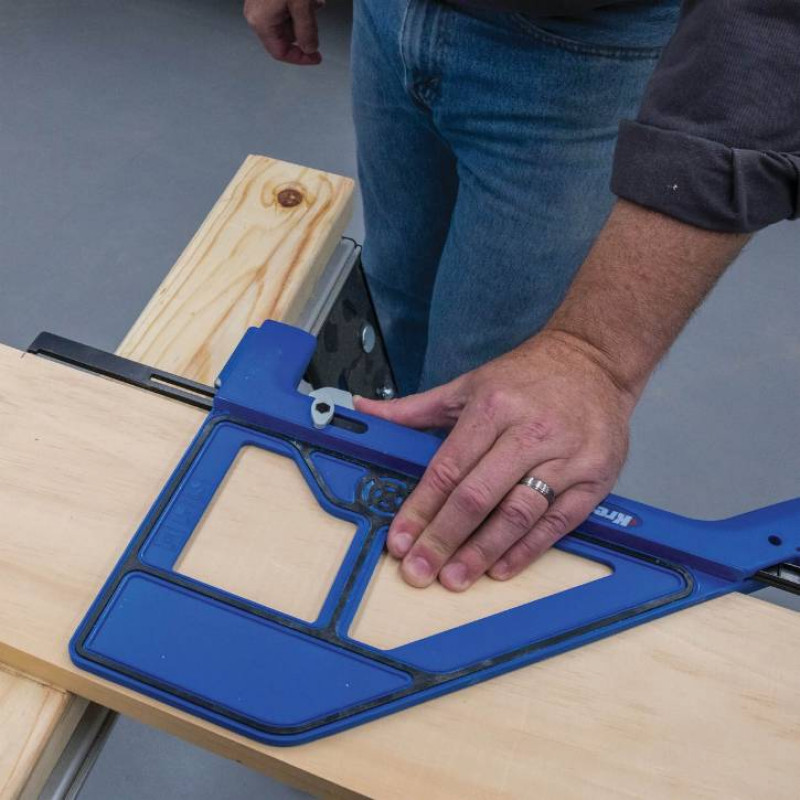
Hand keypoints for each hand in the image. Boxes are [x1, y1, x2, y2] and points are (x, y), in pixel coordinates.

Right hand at [244, 0, 323, 64]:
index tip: (316, 57)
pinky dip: (298, 7)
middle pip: (286, 38)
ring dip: (303, 16)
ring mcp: (258, 5)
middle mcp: (257, 16)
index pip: (281, 53)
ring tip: (312, 2)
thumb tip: (310, 49)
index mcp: (262, 22)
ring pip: (287, 22)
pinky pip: (283, 9)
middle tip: (315, 16)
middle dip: (304, 30)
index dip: (301, 58)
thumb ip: (307, 29)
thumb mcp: (301, 3)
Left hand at [354, 332, 635, 590]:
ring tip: (455, 578)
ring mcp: (566, 457)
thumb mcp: (468, 385)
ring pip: (518, 513)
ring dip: (483, 551)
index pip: (447, 468)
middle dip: (443, 538)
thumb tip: (364, 410)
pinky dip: (528, 549)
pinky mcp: (595, 478)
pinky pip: (558, 522)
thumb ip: (415, 408)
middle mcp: (529, 432)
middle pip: (478, 495)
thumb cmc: (526, 377)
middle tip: (419, 570)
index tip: (399, 540)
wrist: (594, 362)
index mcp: (492, 408)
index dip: (420, 509)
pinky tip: (501, 569)